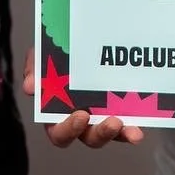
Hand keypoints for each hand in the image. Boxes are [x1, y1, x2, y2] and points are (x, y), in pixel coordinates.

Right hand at [22, 48, 144, 149]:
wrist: (79, 36)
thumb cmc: (54, 52)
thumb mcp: (41, 56)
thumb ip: (34, 68)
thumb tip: (30, 86)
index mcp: (57, 113)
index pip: (60, 132)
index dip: (69, 129)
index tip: (81, 115)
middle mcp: (80, 120)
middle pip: (89, 138)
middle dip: (101, 134)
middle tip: (113, 122)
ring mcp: (101, 114)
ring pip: (111, 133)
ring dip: (121, 133)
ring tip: (134, 131)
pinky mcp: (120, 107)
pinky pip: (128, 120)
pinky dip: (135, 123)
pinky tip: (145, 121)